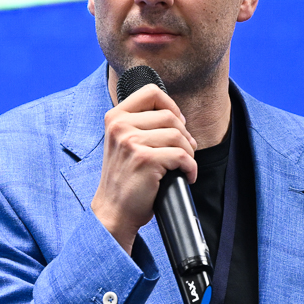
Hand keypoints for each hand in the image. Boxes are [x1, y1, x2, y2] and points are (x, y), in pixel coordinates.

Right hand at [90, 82, 196, 251]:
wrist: (113, 211)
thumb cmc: (123, 180)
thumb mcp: (123, 143)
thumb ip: (140, 125)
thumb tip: (177, 116)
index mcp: (115, 118)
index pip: (151, 92)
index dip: (171, 106)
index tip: (176, 123)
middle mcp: (120, 126)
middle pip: (170, 116)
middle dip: (184, 136)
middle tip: (183, 152)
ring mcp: (131, 142)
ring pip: (179, 136)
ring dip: (189, 153)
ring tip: (182, 166)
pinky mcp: (146, 160)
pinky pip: (182, 156)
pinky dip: (190, 168)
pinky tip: (185, 176)